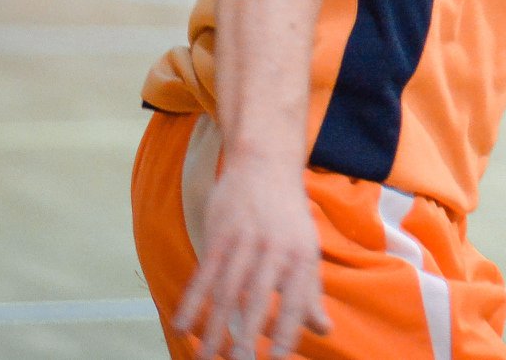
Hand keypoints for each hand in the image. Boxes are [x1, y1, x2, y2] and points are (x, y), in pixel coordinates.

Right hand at [173, 157, 332, 358]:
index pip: (295, 301)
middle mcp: (275, 248)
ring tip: (205, 358)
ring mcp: (245, 240)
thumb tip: (324, 330)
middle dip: (246, 336)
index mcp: (302, 256)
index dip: (286, 333)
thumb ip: (311, 293)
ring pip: (226, 291)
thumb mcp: (306, 250)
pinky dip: (192, 301)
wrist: (266, 164)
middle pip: (257, 299)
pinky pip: (203, 273)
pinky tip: (181, 326)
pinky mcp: (219, 233)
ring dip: (214, 327)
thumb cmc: (289, 217)